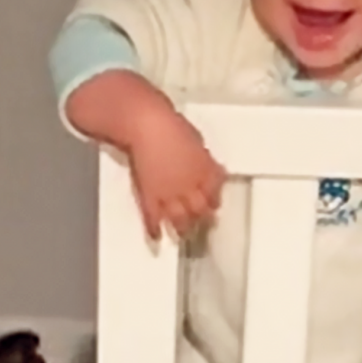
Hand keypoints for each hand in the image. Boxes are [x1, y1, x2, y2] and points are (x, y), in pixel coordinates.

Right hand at [128, 115, 226, 240]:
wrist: (146, 125)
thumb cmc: (171, 125)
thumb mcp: (196, 140)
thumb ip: (202, 159)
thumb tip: (205, 166)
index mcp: (205, 171)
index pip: (215, 193)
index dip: (215, 200)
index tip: (214, 205)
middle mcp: (190, 187)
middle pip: (200, 211)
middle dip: (203, 220)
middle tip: (203, 226)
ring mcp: (169, 194)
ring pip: (180, 220)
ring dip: (183, 229)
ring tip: (183, 235)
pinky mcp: (149, 197)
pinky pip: (152, 219)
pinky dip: (154, 230)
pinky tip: (156, 237)